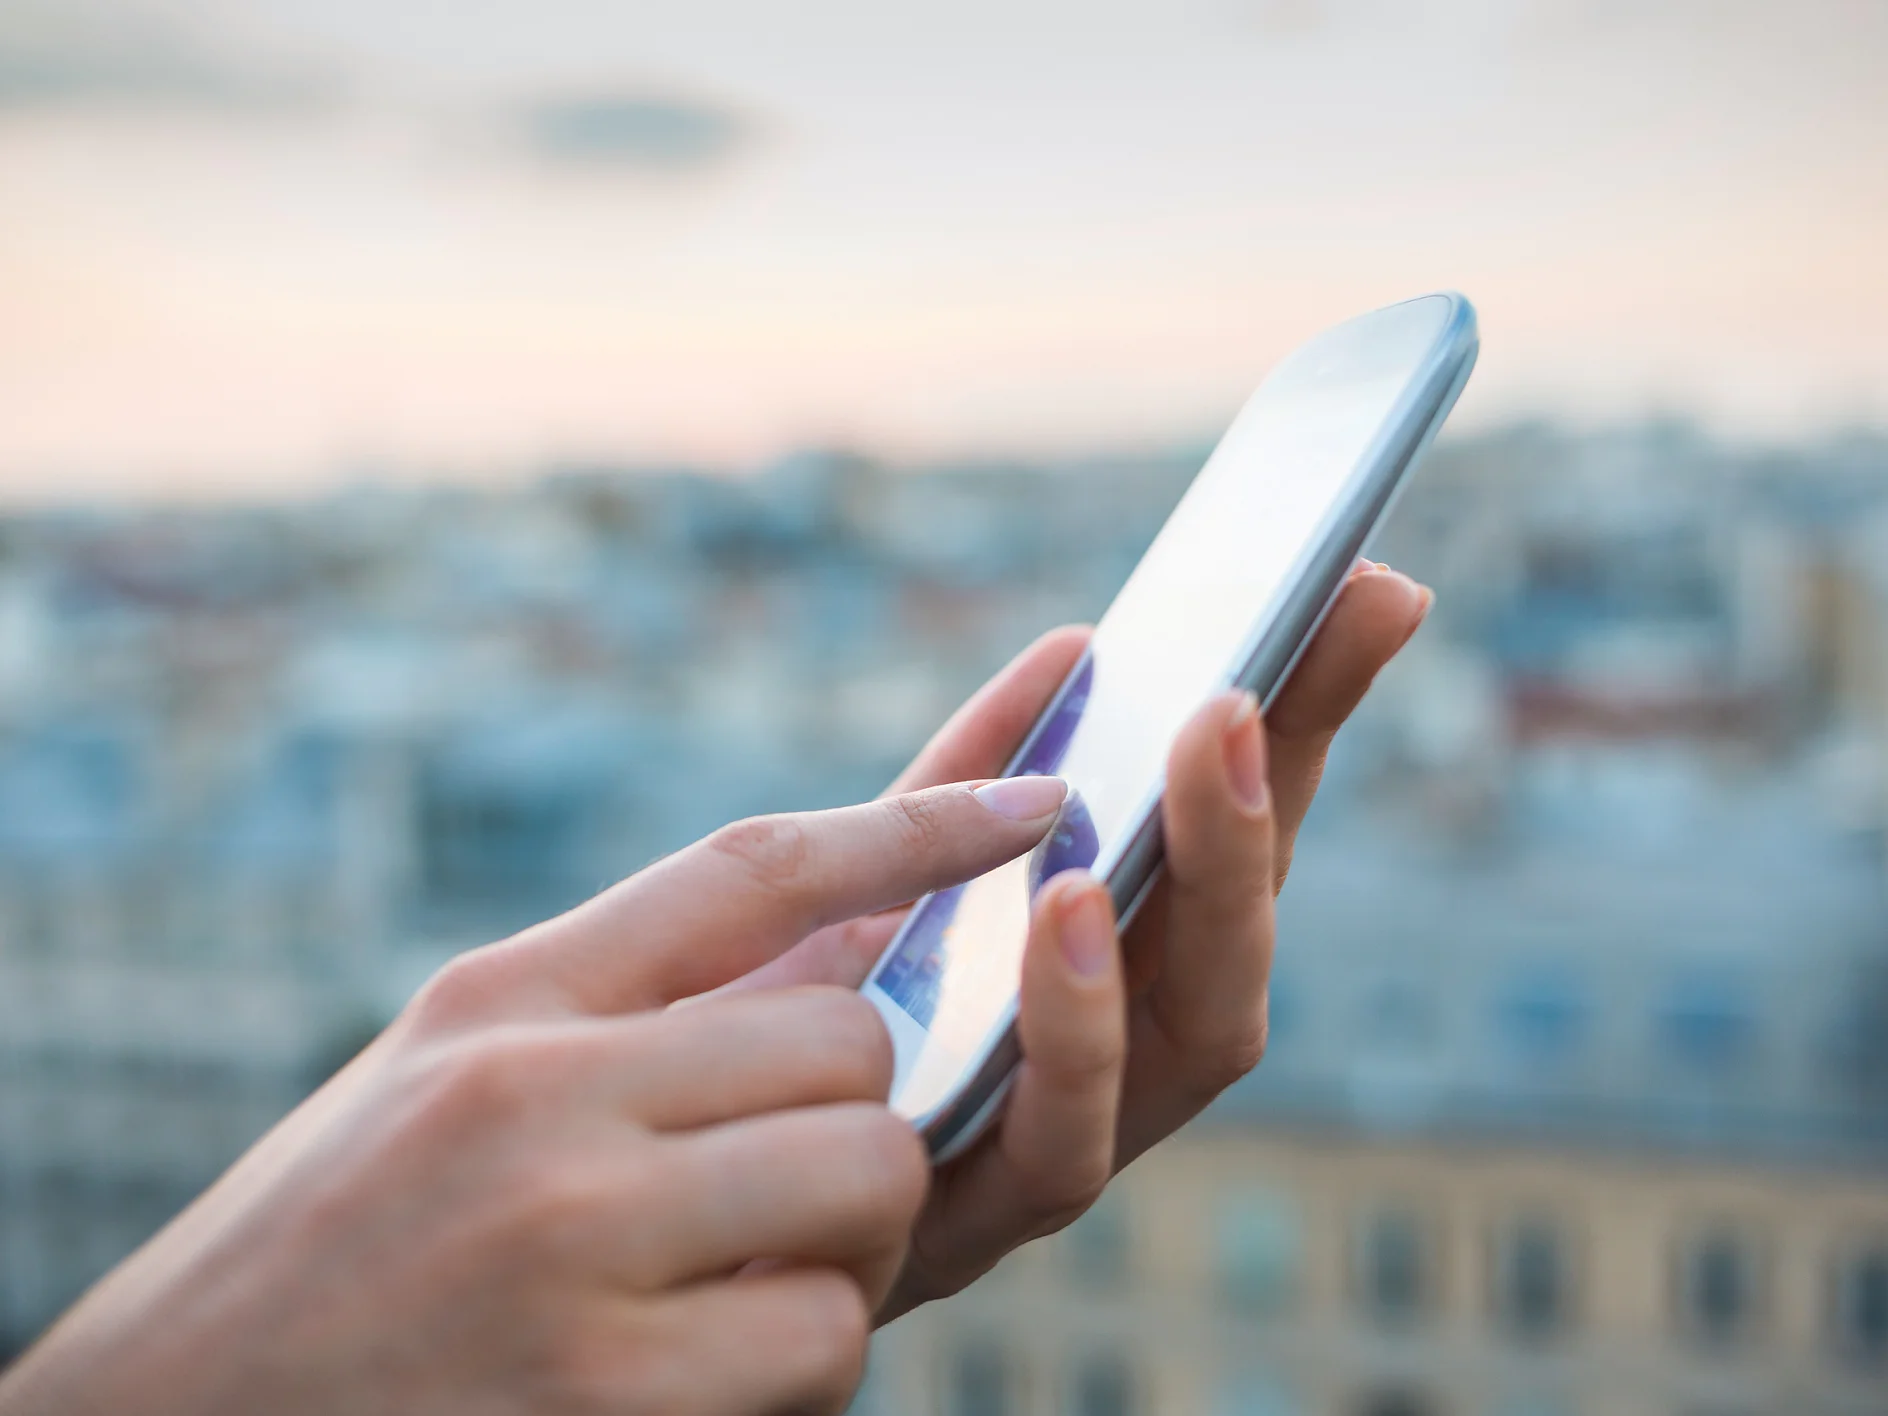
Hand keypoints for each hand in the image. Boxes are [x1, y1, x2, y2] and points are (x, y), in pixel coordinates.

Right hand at [0, 781, 1070, 1415]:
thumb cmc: (333, 1248)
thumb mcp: (452, 1079)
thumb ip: (635, 1009)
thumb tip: (855, 955)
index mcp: (501, 1002)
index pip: (755, 867)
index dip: (919, 821)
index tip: (1040, 783)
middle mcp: (534, 1096)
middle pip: (854, 1041)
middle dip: (861, 1113)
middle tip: (784, 1178)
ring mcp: (571, 1243)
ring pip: (870, 1180)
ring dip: (844, 1245)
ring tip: (730, 1289)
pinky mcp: (607, 1393)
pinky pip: (828, 1338)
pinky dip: (802, 1362)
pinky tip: (696, 1383)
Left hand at [724, 562, 1431, 1316]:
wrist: (609, 1186)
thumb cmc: (756, 1030)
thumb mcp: (853, 880)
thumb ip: (960, 788)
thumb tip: (1077, 649)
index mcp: (1093, 976)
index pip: (1228, 837)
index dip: (1304, 721)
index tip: (1367, 590)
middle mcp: (1101, 1061)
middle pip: (1237, 930)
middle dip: (1267, 798)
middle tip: (1250, 677)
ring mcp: (1049, 1147)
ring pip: (1195, 1041)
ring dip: (1210, 894)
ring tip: (1195, 760)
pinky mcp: (968, 1233)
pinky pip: (1058, 1148)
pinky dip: (1077, 1030)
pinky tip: (1062, 911)